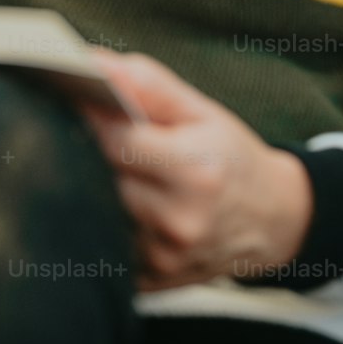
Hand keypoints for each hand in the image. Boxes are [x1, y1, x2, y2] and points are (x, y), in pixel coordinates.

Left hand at [80, 51, 312, 291]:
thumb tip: (94, 63)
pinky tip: (111, 196)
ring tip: (96, 160)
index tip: (71, 97)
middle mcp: (178, 222)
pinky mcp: (149, 280)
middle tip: (74, 126)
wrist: (271, 220)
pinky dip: (99, 215)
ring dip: (88, 183)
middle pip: (99, 178)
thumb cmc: (230, 157)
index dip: (88, 116)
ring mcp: (162, 258)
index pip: (116, 142)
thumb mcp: (200, 111)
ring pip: (95, 209)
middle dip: (81, 149)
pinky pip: (104, 241)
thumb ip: (147, 84)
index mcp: (195, 174)